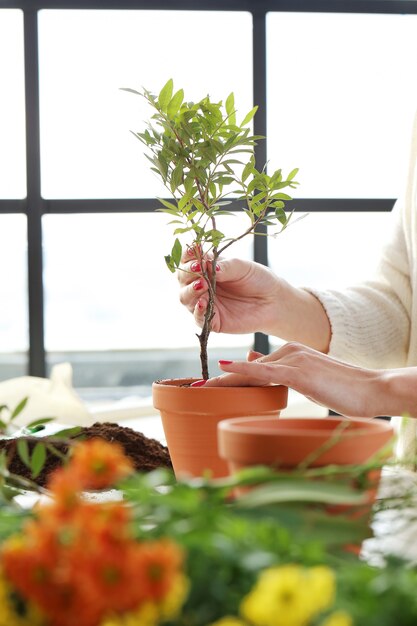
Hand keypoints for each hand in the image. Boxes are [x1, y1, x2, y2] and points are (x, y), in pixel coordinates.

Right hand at [178, 251, 282, 333]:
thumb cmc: (258, 280)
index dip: (188, 256)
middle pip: (183, 279)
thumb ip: (225, 267)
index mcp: (207, 268)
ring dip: (190, 290)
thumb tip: (205, 265)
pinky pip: (198, 318)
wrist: (274, 302)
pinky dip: (198, 310)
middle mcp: (202, 285)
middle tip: (198, 269)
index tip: (193, 250)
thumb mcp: (243, 267)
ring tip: (202, 285)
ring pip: (185, 298)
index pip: (189, 261)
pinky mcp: (212, 321)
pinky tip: (204, 303)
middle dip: (188, 273)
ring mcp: (205, 303)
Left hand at [200, 342, 392, 417]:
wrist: (371, 389)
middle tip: (193, 387)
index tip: (206, 384)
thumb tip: (254, 362)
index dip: (229, 376)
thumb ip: (283, 372)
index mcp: (290, 353)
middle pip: (247, 369)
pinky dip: (242, 371)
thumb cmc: (343, 388)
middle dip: (220, 381)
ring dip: (223, 380)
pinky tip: (224, 370)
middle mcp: (288, 352)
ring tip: (198, 387)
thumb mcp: (309, 379)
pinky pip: (265, 371)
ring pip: (251, 371)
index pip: (253, 366)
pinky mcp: (299, 372)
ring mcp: (293, 359)